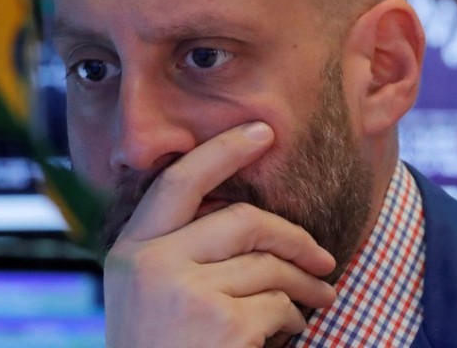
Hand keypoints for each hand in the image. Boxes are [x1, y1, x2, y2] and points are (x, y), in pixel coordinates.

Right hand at [102, 122, 337, 347]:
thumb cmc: (161, 347)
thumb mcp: (151, 293)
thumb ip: (181, 250)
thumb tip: (253, 217)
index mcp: (131, 250)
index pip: (179, 182)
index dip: (223, 150)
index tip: (262, 130)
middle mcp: (151, 264)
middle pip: (244, 220)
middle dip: (294, 237)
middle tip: (324, 258)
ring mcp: (184, 293)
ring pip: (269, 265)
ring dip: (304, 286)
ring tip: (317, 301)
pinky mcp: (220, 325)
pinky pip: (277, 305)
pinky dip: (294, 318)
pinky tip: (290, 332)